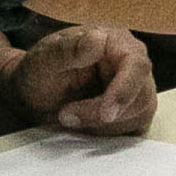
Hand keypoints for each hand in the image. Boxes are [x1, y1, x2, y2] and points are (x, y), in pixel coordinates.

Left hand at [11, 24, 156, 135]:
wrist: (34, 96)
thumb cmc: (40, 73)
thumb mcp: (44, 60)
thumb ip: (69, 49)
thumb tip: (97, 39)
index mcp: (116, 42)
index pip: (137, 65)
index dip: (125, 92)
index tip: (105, 114)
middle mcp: (132, 65)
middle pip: (142, 96)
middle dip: (103, 114)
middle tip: (66, 116)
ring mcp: (135, 90)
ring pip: (140, 116)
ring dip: (102, 126)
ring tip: (69, 118)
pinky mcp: (133, 114)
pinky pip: (134, 131)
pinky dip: (109, 136)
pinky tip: (85, 129)